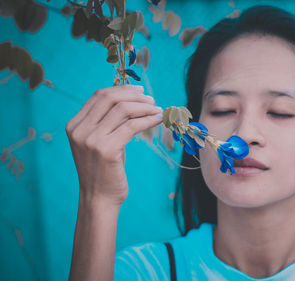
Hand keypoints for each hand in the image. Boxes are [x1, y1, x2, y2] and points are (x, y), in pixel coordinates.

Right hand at [66, 84, 162, 206]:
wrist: (99, 198)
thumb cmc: (104, 170)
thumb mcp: (100, 142)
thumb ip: (107, 123)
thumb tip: (132, 101)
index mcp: (75, 125)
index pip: (99, 96)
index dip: (121, 90)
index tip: (139, 91)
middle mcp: (80, 130)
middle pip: (110, 98)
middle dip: (134, 95)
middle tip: (151, 99)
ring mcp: (91, 139)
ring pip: (123, 110)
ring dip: (144, 107)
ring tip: (157, 109)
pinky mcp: (106, 149)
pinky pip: (132, 126)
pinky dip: (147, 119)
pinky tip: (157, 120)